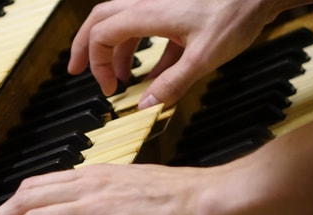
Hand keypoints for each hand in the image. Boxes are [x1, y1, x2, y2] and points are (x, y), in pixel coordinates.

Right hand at [67, 0, 279, 108]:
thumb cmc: (236, 11)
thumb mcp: (204, 56)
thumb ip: (173, 83)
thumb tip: (146, 106)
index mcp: (148, 12)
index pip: (102, 35)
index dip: (97, 63)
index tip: (108, 89)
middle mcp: (148, 4)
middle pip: (100, 21)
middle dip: (86, 47)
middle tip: (76, 69)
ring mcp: (160, 5)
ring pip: (122, 24)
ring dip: (115, 52)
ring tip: (118, 79)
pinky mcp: (175, 11)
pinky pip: (147, 29)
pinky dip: (142, 51)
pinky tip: (153, 74)